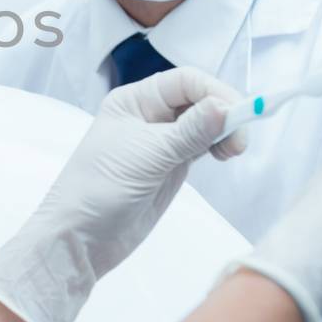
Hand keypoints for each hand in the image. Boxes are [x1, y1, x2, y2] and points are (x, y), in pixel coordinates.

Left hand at [0, 66, 245, 321]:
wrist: (81, 239)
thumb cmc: (100, 190)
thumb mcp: (148, 156)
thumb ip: (190, 132)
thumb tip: (225, 106)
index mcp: (133, 101)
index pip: (185, 81)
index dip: (215, 92)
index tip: (240, 114)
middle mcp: (148, 115)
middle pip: (198, 99)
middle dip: (224, 111)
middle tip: (239, 141)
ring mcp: (161, 142)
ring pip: (203, 123)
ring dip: (224, 130)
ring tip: (233, 151)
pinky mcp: (171, 166)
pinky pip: (201, 145)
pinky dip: (218, 145)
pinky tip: (225, 153)